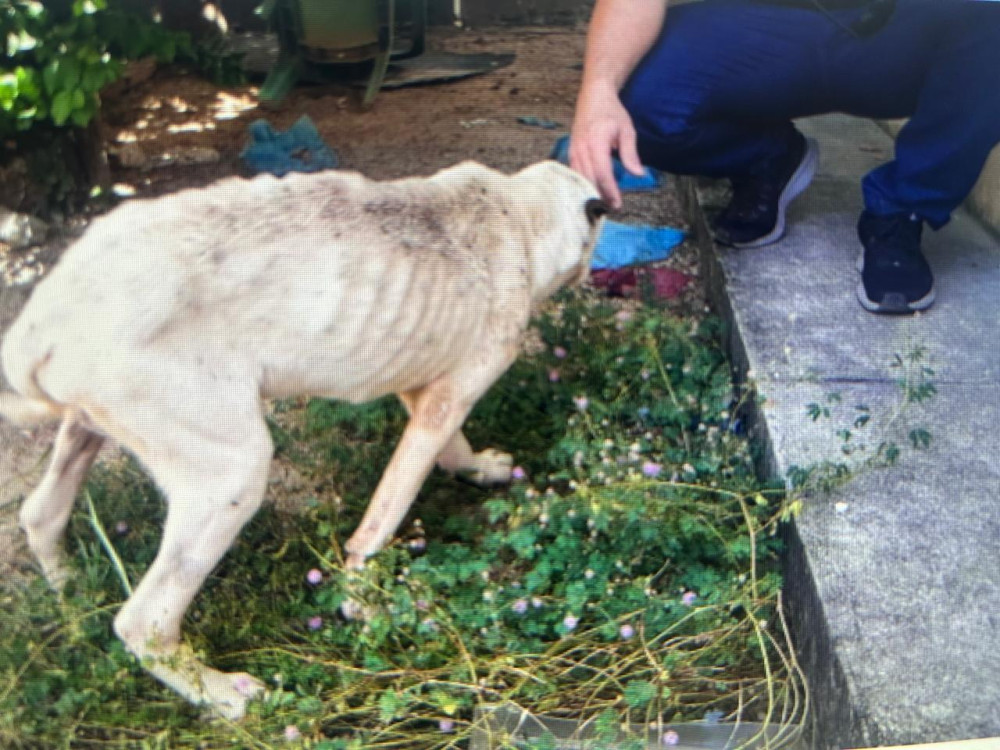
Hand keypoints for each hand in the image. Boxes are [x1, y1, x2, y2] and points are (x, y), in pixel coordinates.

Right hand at [569, 82, 644, 209]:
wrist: (593, 96)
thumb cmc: (611, 112)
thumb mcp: (626, 130)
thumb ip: (630, 153)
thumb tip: (638, 174)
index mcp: (596, 142)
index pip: (602, 173)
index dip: (610, 191)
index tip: (617, 204)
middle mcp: (582, 148)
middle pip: (589, 179)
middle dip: (600, 196)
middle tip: (611, 209)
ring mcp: (574, 150)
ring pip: (580, 178)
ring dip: (590, 192)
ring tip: (602, 204)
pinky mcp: (570, 152)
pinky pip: (574, 173)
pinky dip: (582, 185)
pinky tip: (590, 192)